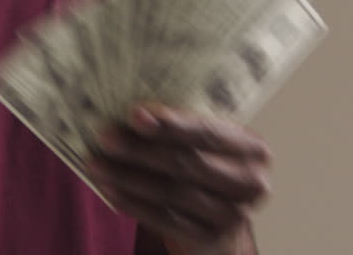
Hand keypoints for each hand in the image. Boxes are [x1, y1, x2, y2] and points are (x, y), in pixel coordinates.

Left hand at [88, 104, 270, 254]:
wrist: (218, 223)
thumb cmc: (206, 171)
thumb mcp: (204, 146)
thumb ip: (179, 129)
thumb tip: (128, 112)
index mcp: (254, 149)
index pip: (207, 132)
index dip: (170, 124)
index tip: (134, 114)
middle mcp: (252, 183)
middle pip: (187, 162)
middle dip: (141, 148)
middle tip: (105, 137)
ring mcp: (235, 215)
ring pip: (172, 191)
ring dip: (129, 176)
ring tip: (97, 164)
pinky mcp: (212, 239)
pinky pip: (165, 218)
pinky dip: (133, 203)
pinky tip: (110, 190)